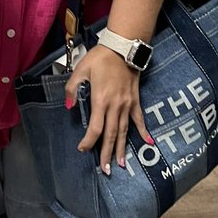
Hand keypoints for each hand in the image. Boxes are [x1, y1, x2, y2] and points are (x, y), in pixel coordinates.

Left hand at [64, 44, 151, 174]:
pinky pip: (139, 119)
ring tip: (121, 164)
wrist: (123, 47)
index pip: (95, 127)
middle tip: (106, 170)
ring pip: (124, 130)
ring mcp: (127, 104)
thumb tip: (68, 106)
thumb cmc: (100, 58)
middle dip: (107, 153)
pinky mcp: (135, 100)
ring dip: (122, 148)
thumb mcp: (81, 70)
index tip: (83, 149)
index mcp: (100, 99)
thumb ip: (72, 88)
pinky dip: (143, 131)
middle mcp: (115, 105)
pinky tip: (148, 143)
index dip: (89, 141)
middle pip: (111, 134)